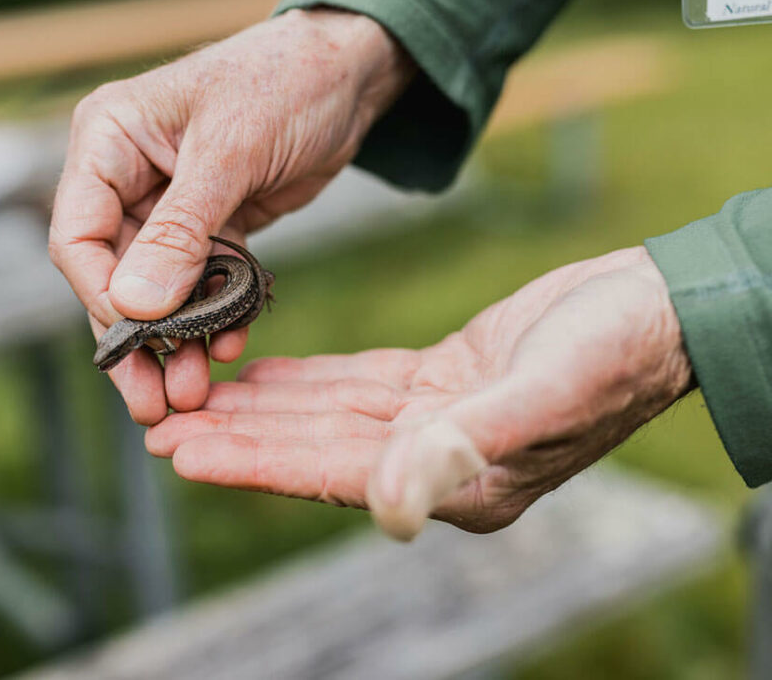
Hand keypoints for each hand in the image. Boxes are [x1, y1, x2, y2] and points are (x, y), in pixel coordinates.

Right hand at [50, 8, 414, 423]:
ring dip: (176, 342)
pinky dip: (215, 318)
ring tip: (193, 393)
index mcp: (108, 142)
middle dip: (138, 340)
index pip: (79, 237)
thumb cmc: (285, 82)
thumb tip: (134, 306)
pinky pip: (202, 285)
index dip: (102, 298)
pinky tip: (229, 348)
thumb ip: (181, 230)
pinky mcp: (211, 227)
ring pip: (158, 291)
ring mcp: (169, 206)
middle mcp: (128, 178)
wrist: (349, 73)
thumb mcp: (230, 152)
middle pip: (115, 277)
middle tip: (155, 402)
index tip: (136, 344)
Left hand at [145, 246, 693, 534]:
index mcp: (455, 482)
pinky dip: (305, 380)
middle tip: (160, 427)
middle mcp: (435, 459)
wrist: (656, 313)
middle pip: (311, 447)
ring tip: (195, 399)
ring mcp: (434, 421)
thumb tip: (389, 504)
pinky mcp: (438, 379)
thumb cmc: (616, 356)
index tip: (182, 452)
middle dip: (236, 438)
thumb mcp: (543, 397)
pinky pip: (353, 384)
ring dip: (259, 408)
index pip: (329, 474)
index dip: (253, 463)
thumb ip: (465, 449)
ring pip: (323, 415)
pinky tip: (263, 374)